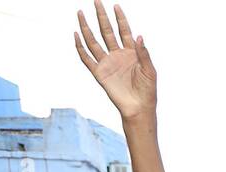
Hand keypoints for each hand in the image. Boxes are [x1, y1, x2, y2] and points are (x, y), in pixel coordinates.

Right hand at [75, 2, 156, 120]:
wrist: (139, 107)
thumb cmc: (148, 90)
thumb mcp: (149, 70)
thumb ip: (143, 53)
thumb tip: (138, 35)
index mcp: (131, 53)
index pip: (124, 31)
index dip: (120, 19)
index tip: (116, 6)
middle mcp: (117, 55)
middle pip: (107, 31)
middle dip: (102, 16)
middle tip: (96, 1)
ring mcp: (107, 63)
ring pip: (94, 41)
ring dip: (87, 27)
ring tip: (80, 13)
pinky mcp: (99, 72)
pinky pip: (86, 58)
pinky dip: (80, 47)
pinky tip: (76, 35)